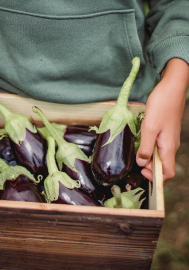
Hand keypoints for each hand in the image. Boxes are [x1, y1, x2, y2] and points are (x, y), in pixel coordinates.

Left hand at [136, 58, 188, 180]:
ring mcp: (168, 139)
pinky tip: (141, 140)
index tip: (142, 171)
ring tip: (136, 148)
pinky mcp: (165, 132)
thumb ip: (145, 147)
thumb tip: (142, 162)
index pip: (168, 172)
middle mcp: (170, 146)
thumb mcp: (149, 128)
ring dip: (147, 156)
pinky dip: (148, 147)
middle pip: (161, 165)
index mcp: (168, 147)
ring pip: (158, 155)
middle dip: (148, 166)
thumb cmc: (161, 106)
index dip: (155, 177)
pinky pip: (157, 145)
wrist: (171, 88)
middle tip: (135, 158)